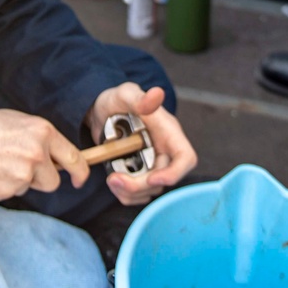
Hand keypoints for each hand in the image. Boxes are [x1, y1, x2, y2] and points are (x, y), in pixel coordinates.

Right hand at [0, 109, 90, 204]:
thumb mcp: (18, 122)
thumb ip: (40, 137)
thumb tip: (53, 153)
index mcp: (43, 132)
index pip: (74, 157)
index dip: (80, 171)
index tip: (80, 179)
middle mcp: (37, 154)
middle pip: (53, 180)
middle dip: (42, 178)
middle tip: (23, 167)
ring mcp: (23, 174)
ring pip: (32, 187)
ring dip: (22, 181)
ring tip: (2, 165)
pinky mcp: (9, 190)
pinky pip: (14, 192)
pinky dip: (5, 186)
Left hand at [87, 82, 197, 205]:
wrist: (102, 111)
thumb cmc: (117, 100)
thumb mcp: (125, 94)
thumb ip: (140, 98)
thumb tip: (157, 93)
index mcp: (168, 132)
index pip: (185, 158)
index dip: (175, 173)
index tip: (152, 178)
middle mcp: (165, 151)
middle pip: (164, 179)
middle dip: (139, 185)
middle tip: (113, 179)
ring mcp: (153, 164)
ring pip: (150, 190)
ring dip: (129, 191)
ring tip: (110, 179)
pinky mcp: (141, 174)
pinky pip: (138, 194)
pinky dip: (124, 194)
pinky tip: (112, 181)